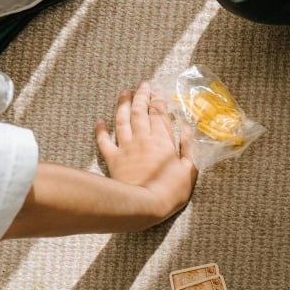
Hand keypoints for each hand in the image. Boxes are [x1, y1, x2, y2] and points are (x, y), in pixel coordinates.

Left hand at [95, 82, 195, 223]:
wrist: (143, 205)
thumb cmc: (171, 191)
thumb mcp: (189, 170)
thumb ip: (188, 148)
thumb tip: (187, 129)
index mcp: (163, 141)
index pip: (160, 114)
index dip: (159, 100)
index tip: (158, 89)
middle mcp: (143, 139)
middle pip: (141, 112)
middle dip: (142, 96)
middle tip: (142, 84)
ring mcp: (126, 148)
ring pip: (122, 120)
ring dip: (123, 105)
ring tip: (123, 92)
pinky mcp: (113, 159)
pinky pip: (104, 141)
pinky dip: (101, 129)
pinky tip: (100, 120)